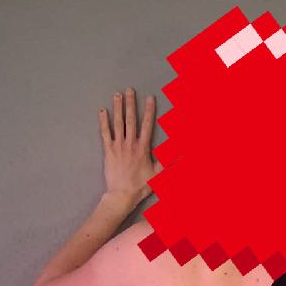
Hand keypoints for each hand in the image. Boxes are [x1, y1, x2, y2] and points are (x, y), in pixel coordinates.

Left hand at [99, 87, 162, 205]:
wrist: (122, 195)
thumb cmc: (140, 186)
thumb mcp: (158, 174)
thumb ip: (170, 162)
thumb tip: (183, 155)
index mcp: (142, 148)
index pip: (147, 125)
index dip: (149, 111)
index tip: (150, 98)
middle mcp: (130, 144)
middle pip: (131, 119)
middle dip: (131, 103)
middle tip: (129, 90)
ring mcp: (118, 146)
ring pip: (118, 123)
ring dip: (118, 108)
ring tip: (117, 95)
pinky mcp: (108, 151)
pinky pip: (105, 133)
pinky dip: (103, 121)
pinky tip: (102, 111)